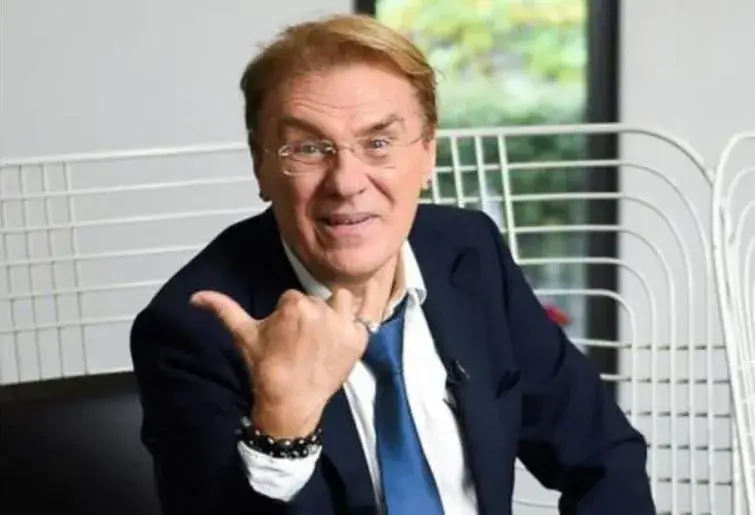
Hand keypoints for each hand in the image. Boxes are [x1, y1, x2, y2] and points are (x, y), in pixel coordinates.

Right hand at [189, 282, 382, 438]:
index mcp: (295, 304)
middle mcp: (322, 310)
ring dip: (335, 312)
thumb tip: (195, 297)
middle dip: (310, 315)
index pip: (293, 297)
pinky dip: (354, 327)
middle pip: (317, 300)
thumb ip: (223, 309)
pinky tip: (341, 339)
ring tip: (324, 333)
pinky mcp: (359, 340)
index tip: (285, 336)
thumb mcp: (244, 336)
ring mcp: (343, 325)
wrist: (289, 402)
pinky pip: (364, 319)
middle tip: (302, 341)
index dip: (287, 315)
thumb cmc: (265, 368)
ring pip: (342, 300)